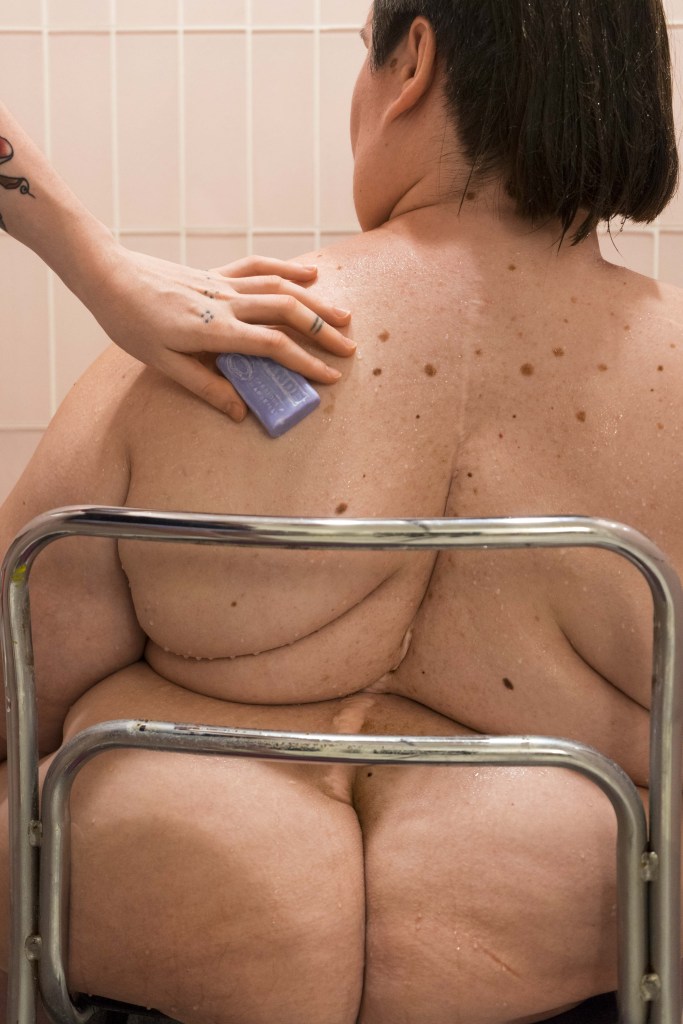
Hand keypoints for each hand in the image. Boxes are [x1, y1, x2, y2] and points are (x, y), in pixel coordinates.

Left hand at [91, 249, 354, 420]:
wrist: (109, 275)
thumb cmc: (130, 322)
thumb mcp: (163, 363)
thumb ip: (205, 386)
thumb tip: (240, 412)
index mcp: (214, 330)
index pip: (272, 346)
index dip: (305, 363)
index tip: (329, 378)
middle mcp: (226, 302)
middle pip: (288, 313)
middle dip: (323, 332)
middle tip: (349, 349)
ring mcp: (224, 283)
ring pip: (281, 287)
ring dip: (315, 302)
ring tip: (343, 316)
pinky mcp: (217, 272)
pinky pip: (260, 267)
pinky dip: (288, 269)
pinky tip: (309, 276)